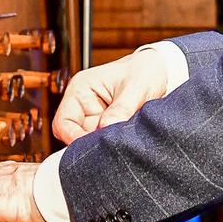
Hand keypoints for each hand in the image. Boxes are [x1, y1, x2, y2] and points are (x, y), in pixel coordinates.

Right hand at [53, 50, 169, 144]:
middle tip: (111, 150)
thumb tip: (106, 127)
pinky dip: (112, 146)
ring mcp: (94, 118)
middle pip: (73, 136)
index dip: (73, 138)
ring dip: (102, 146)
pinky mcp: (107, 127)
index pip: (63, 122)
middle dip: (90, 145)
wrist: (159, 71)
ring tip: (121, 145)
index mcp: (81, 90)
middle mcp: (82, 105)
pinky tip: (125, 145)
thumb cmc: (144, 71)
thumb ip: (121, 108)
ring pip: (88, 142)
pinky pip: (103, 143)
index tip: (93, 148)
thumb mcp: (136, 87)